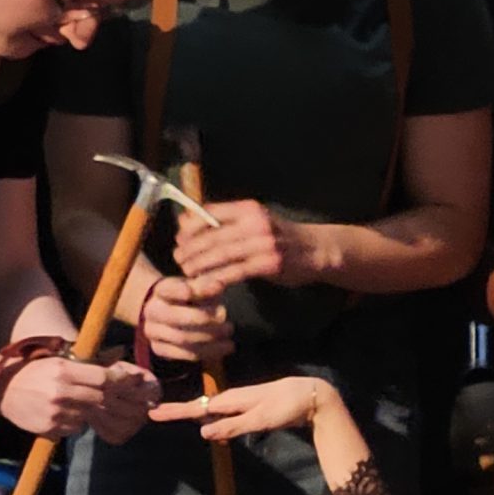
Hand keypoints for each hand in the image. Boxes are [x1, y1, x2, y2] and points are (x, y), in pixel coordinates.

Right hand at [0, 357, 160, 442]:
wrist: (2, 389)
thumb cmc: (35, 371)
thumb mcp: (57, 360)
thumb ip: (86, 363)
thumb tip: (119, 356)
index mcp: (63, 371)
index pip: (102, 378)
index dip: (119, 380)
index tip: (129, 381)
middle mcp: (60, 392)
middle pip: (99, 398)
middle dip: (108, 398)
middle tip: (115, 396)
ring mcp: (54, 412)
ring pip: (88, 415)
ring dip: (88, 410)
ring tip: (74, 401)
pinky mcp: (48, 428)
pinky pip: (74, 427)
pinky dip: (74, 421)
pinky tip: (61, 412)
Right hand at [139, 272, 232, 364]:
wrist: (167, 313)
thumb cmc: (189, 298)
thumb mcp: (196, 286)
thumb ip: (205, 286)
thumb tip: (218, 286)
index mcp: (161, 291)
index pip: (169, 290)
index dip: (182, 291)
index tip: (197, 291)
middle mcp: (152, 311)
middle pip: (178, 319)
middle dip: (206, 320)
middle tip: (227, 319)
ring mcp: (152, 332)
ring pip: (183, 339)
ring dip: (211, 339)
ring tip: (229, 333)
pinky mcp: (160, 349)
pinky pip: (186, 354)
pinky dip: (209, 352)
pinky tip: (225, 348)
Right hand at [150, 374, 334, 442]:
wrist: (309, 395)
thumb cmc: (285, 406)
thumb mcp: (259, 419)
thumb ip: (232, 426)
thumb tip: (203, 432)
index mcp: (230, 400)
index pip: (196, 408)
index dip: (175, 411)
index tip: (153, 412)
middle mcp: (231, 400)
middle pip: (199, 407)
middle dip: (177, 411)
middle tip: (154, 414)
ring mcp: (240, 404)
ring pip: (211, 411)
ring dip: (193, 415)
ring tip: (170, 416)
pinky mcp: (249, 409)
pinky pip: (224, 415)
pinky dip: (213, 420)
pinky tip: (208, 426)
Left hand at [173, 198, 323, 291]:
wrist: (316, 249)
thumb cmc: (281, 236)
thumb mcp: (256, 221)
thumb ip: (228, 222)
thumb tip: (189, 222)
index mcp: (249, 209)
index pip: (211, 212)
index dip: (190, 226)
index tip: (179, 238)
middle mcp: (256, 223)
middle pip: (213, 235)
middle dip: (191, 248)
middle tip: (177, 258)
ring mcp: (264, 244)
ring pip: (222, 254)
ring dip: (200, 264)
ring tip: (186, 271)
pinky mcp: (269, 264)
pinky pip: (236, 272)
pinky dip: (218, 279)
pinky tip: (207, 285)